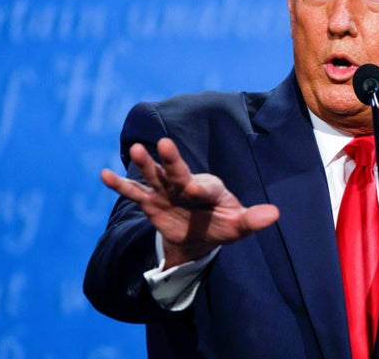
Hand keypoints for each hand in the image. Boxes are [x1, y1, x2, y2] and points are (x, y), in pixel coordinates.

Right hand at [101, 138, 279, 267]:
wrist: (200, 235)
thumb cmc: (223, 224)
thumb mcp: (238, 226)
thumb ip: (253, 219)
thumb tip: (275, 214)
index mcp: (210, 189)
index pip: (204, 186)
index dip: (199, 187)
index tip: (193, 188)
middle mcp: (186, 185)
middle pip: (178, 171)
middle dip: (172, 160)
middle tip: (165, 144)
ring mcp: (167, 192)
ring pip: (155, 176)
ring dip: (145, 164)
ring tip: (136, 149)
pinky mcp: (152, 203)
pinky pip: (134, 193)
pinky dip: (120, 185)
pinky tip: (104, 174)